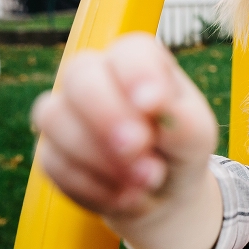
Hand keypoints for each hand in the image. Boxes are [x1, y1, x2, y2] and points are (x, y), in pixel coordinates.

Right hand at [32, 33, 218, 223]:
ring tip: (146, 182)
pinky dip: (93, 187)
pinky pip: (53, 163)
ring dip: (101, 158)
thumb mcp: (197, 137)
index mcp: (140, 62)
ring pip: (56, 119)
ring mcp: (67, 111)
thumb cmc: (181, 150)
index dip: (137, 75)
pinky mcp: (51, 150)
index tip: (152, 106)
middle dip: (107, 116)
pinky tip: (124, 196)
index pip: (130, 52)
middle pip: (80, 75)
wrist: (163, 192)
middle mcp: (97, 76)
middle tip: (138, 150)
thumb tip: (156, 106)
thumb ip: (183, 121)